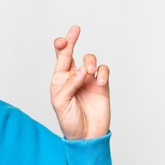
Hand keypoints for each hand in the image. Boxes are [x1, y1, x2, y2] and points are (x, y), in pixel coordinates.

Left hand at [50, 25, 109, 139]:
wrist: (86, 135)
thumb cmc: (69, 120)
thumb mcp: (61, 103)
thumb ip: (69, 85)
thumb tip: (81, 70)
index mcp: (60, 79)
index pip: (60, 58)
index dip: (61, 46)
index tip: (63, 40)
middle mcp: (73, 76)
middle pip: (73, 53)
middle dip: (73, 40)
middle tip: (75, 30)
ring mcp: (88, 80)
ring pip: (90, 60)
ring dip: (89, 62)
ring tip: (89, 72)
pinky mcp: (102, 85)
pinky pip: (104, 70)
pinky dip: (103, 72)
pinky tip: (100, 81)